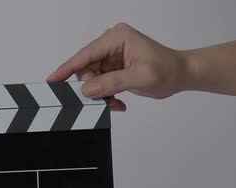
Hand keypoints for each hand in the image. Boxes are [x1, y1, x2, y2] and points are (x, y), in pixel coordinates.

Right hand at [48, 23, 187, 110]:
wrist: (183, 74)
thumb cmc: (169, 70)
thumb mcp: (141, 77)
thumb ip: (113, 82)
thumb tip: (88, 89)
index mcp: (117, 37)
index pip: (85, 55)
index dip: (67, 68)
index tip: (52, 80)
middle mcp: (111, 42)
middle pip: (85, 68)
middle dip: (92, 87)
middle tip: (104, 100)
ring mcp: (111, 53)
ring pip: (90, 77)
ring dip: (99, 93)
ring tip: (114, 101)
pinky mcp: (113, 64)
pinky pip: (98, 81)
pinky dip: (105, 93)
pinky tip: (117, 99)